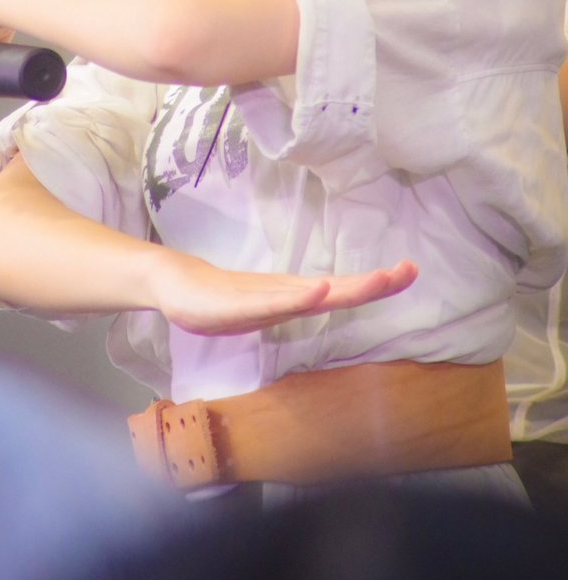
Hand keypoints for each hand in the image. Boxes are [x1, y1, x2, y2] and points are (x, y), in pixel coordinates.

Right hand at [150, 253, 417, 335]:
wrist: (170, 283)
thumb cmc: (215, 297)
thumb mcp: (258, 309)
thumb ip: (284, 306)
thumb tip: (315, 302)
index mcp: (294, 296)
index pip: (343, 291)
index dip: (376, 284)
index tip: (409, 271)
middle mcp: (285, 293)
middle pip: (338, 289)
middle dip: (375, 283)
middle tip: (409, 270)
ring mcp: (263, 296)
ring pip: (314, 292)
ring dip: (349, 288)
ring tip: (380, 279)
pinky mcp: (239, 302)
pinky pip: (276, 302)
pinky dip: (301, 297)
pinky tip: (320, 291)